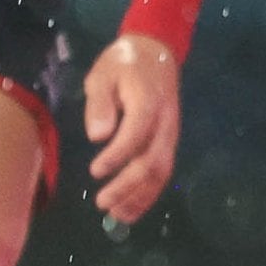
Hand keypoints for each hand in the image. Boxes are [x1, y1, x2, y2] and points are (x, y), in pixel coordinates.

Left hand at [81, 32, 180, 223]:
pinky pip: (164, 172)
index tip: (94, 170)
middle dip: (127, 186)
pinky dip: (149, 193)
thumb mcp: (103, 73)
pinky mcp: (169, 142)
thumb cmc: (124, 63)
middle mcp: (165, 124)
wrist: (157, 52)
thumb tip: (98, 136)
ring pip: (161, 173)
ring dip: (139, 196)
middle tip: (101, 202)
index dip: (116, 156)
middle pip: (152, 162)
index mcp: (148, 103)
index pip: (135, 135)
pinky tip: (131, 208)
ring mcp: (170, 135)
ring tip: (115, 214)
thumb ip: (100, 103)